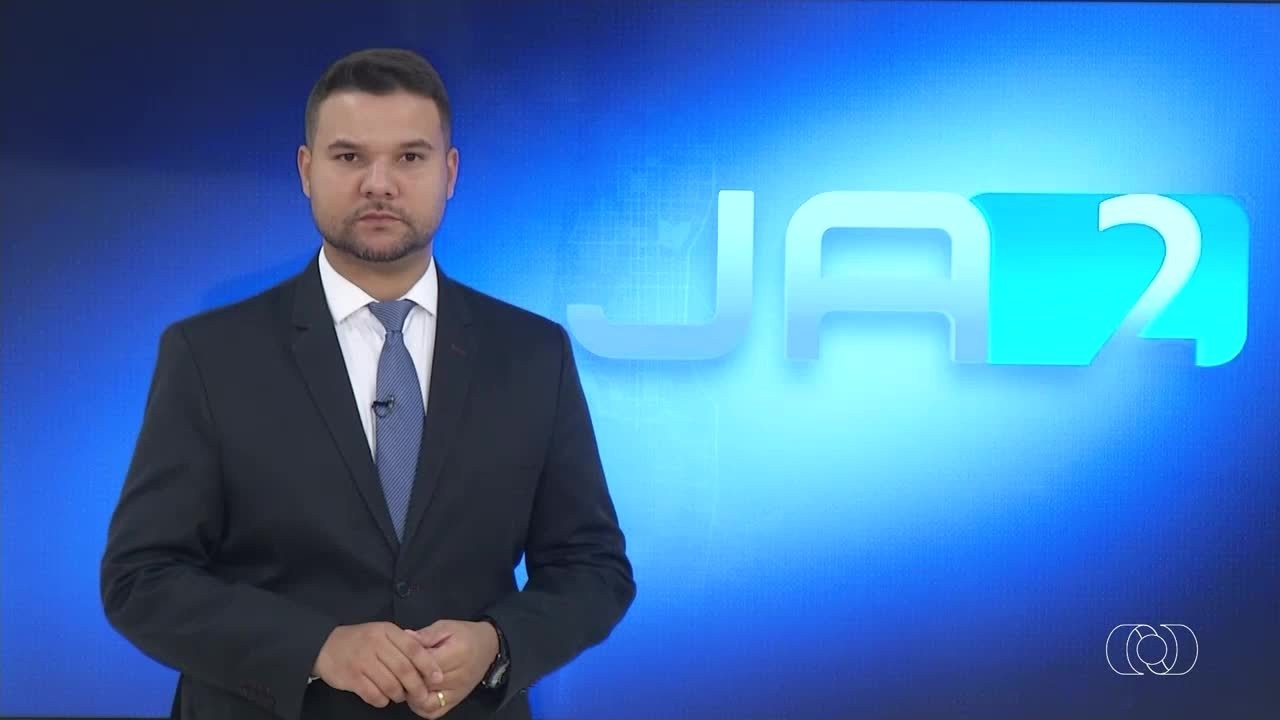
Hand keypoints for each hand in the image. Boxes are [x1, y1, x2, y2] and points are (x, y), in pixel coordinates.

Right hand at [313, 622, 444, 708]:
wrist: (324, 645)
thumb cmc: (359, 640)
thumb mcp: (381, 632)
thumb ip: (401, 643)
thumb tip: (427, 659)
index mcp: (386, 631)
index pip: (413, 649)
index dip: (428, 665)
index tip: (438, 678)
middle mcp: (375, 644)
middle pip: (404, 670)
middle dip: (417, 686)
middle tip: (421, 695)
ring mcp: (362, 661)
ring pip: (391, 685)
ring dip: (399, 695)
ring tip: (399, 695)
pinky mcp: (352, 678)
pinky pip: (374, 695)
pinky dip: (382, 700)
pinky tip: (383, 698)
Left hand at [405, 620, 498, 718]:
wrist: (488, 647)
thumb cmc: (465, 634)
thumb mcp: (445, 627)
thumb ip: (425, 635)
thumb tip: (404, 637)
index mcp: (456, 653)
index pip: (424, 663)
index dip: (406, 661)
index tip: (398, 656)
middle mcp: (458, 676)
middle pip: (423, 684)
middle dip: (406, 678)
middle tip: (397, 670)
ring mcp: (457, 692)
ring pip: (426, 702)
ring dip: (412, 695)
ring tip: (406, 683)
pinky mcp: (456, 701)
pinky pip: (434, 712)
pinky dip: (421, 707)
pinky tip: (416, 695)